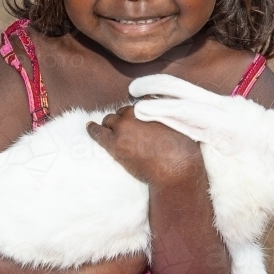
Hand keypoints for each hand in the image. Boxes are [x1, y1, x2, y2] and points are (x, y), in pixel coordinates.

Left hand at [86, 105, 202, 184]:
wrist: (177, 171)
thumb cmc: (184, 152)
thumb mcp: (181, 125)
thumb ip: (170, 115)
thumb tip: (164, 116)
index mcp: (151, 105)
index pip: (140, 103)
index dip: (139, 112)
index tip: (140, 119)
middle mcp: (136, 112)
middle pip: (123, 112)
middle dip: (125, 120)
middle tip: (129, 131)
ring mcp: (123, 128)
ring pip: (110, 120)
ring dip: (111, 126)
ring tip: (112, 132)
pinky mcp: (115, 144)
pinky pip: (98, 132)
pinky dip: (92, 129)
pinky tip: (89, 127)